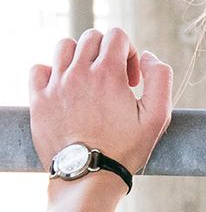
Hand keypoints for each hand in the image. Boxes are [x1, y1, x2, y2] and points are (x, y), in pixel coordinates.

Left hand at [29, 27, 172, 174]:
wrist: (89, 175)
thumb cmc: (126, 148)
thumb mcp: (158, 115)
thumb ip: (161, 78)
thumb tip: (148, 55)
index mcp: (108, 73)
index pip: (117, 35)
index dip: (130, 53)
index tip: (132, 80)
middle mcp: (78, 73)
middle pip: (91, 37)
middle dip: (107, 53)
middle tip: (114, 81)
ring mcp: (55, 85)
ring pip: (64, 47)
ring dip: (80, 57)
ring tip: (89, 81)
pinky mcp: (39, 100)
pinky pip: (39, 69)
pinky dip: (52, 72)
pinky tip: (66, 89)